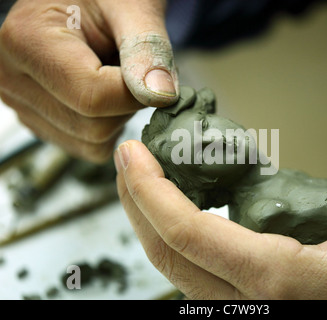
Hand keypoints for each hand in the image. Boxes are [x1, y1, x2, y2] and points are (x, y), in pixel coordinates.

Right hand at [0, 0, 177, 162]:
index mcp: (26, 41)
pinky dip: (107, 126)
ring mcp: (22, 103)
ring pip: (90, 142)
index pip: (93, 98)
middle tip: (132, 70)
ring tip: (115, 76)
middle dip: (127, 104)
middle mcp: (12, 77)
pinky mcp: (39, 119)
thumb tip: (160, 95)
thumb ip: (147, 49)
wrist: (86, 1)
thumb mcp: (133, 9)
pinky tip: (105, 94)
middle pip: (92, 127)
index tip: (156, 75)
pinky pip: (86, 146)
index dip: (137, 94)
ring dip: (118, 116)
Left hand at [114, 97, 326, 298]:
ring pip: (173, 267)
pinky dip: (174, 239)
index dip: (150, 190)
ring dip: (149, 221)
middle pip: (166, 251)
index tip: (131, 153)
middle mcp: (247, 300)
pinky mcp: (246, 307)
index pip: (187, 231)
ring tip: (142, 179)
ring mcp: (242, 309)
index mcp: (275, 277)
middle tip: (127, 158)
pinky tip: (177, 212)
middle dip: (137, 202)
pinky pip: (191, 274)